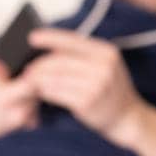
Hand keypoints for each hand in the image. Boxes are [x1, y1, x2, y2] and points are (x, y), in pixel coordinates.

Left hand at [20, 27, 146, 148]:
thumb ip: (84, 56)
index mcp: (106, 52)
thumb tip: (50, 50)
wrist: (129, 118)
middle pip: (60, 61)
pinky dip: (45, 93)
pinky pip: (57, 94)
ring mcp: (96, 85)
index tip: (32, 37)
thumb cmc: (111, 91)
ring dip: (39, 80)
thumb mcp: (106, 66)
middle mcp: (103, 66)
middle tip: (27, 69)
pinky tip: (42, 93)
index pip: (73, 40)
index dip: (50, 37)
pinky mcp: (87, 102)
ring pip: (55, 78)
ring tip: (31, 82)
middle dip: (39, 65)